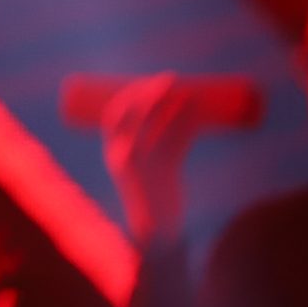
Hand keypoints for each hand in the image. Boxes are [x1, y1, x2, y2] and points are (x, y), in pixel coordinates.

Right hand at [99, 72, 205, 245]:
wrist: (160, 228)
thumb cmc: (156, 192)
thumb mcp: (152, 163)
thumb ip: (168, 138)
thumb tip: (189, 106)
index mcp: (113, 153)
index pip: (115, 116)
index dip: (130, 95)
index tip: (147, 81)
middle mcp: (124, 156)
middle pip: (135, 115)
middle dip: (150, 92)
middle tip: (169, 77)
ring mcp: (146, 164)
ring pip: (156, 124)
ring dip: (170, 102)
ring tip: (185, 87)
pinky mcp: (165, 171)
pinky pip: (176, 140)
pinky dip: (186, 121)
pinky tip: (194, 109)